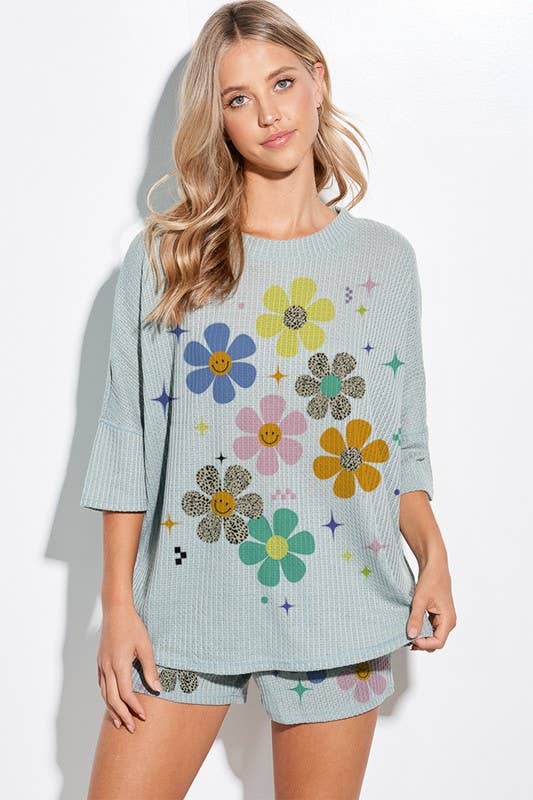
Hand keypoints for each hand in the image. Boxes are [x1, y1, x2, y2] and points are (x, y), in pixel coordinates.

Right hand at [97, 604, 162, 731]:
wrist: (116, 611)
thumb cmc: (133, 626)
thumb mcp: (146, 646)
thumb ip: (150, 669)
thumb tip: (158, 689)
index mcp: (119, 665)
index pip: (125, 694)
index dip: (134, 707)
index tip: (144, 716)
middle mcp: (107, 668)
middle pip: (112, 699)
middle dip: (122, 715)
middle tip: (132, 728)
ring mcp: (102, 665)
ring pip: (104, 694)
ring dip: (112, 710)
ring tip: (119, 722)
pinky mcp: (100, 662)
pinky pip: (102, 685)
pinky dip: (107, 697)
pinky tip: (112, 702)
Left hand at [407, 556, 456, 651]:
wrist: (434, 566)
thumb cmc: (431, 580)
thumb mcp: (420, 600)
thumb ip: (416, 618)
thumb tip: (412, 635)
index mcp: (448, 619)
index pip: (438, 642)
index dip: (424, 644)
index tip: (411, 639)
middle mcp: (448, 621)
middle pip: (436, 641)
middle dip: (422, 642)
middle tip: (407, 637)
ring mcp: (443, 618)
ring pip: (432, 635)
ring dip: (421, 636)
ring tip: (408, 631)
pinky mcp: (438, 615)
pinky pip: (430, 627)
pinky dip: (421, 628)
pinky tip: (412, 624)